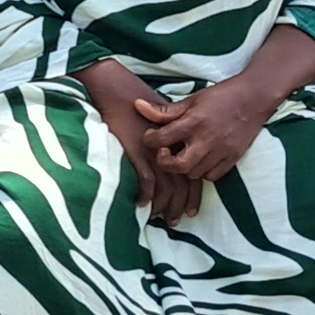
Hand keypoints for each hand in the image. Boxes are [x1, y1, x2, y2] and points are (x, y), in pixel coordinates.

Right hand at [77, 59, 204, 224]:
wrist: (120, 93)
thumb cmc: (142, 103)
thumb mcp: (166, 120)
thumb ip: (174, 139)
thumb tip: (177, 156)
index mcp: (182, 143)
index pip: (194, 175)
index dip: (192, 196)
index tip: (190, 211)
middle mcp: (173, 150)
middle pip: (183, 185)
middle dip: (179, 206)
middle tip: (174, 221)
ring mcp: (156, 152)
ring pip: (167, 187)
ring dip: (164, 205)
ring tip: (158, 217)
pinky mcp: (138, 153)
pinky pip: (147, 181)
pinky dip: (146, 195)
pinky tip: (142, 203)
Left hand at [136, 79, 268, 185]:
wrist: (255, 98)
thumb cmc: (221, 96)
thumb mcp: (191, 100)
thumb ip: (165, 110)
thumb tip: (138, 106)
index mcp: (194, 122)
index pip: (162, 139)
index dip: (150, 140)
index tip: (150, 136)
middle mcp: (208, 139)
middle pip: (179, 165)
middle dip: (165, 162)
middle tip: (163, 152)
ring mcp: (222, 151)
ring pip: (195, 173)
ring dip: (184, 167)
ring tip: (182, 154)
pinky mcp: (233, 158)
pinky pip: (213, 176)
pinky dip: (203, 172)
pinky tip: (199, 160)